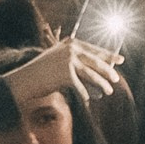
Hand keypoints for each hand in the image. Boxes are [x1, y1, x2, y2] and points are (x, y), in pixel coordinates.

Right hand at [1, 38, 121, 110]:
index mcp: (70, 43)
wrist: (25, 79)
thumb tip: (97, 69)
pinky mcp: (66, 74)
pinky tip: (88, 100)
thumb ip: (76, 60)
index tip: (120, 59)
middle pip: (95, 61)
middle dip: (108, 70)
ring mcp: (68, 61)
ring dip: (101, 84)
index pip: (94, 49)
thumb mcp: (58, 59)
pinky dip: (85, 94)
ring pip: (91, 74)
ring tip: (109, 91)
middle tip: (116, 78)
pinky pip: (80, 87)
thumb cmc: (42, 71)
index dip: (108, 55)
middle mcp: (70, 49)